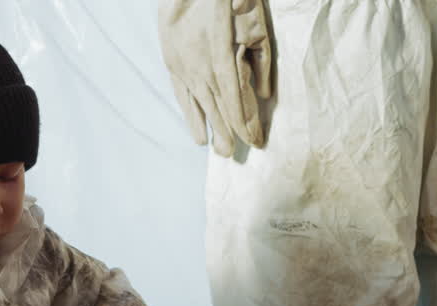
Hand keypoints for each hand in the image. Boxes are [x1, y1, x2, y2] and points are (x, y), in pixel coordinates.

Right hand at [158, 0, 273, 155]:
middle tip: (239, 155)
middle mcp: (200, 66)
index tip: (255, 141)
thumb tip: (264, 94)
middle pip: (218, 108)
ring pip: (200, 106)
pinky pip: (182, 95)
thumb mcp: (254, 20)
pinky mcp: (172, 61)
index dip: (245, 124)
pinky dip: (191, 116)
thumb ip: (260, 57)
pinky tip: (198, 135)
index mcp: (221, 56)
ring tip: (221, 151)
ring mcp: (183, 65)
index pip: (235, 101)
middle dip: (231, 133)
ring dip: (212, 130)